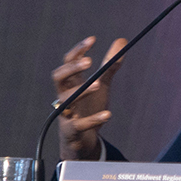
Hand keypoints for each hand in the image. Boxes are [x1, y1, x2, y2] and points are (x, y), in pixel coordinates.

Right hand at [51, 36, 128, 159]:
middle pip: (58, 77)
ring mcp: (66, 113)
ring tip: (98, 84)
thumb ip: (110, 65)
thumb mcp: (101, 84)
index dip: (78, 50)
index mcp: (71, 82)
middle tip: (89, 61)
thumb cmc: (88, 107)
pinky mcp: (71, 131)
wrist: (84, 139)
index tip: (92, 40)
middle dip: (72, 68)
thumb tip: (121, 41)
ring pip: (65, 100)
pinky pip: (79, 125)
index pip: (68, 62)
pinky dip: (93, 119)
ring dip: (81, 91)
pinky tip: (107, 114)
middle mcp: (65, 95)